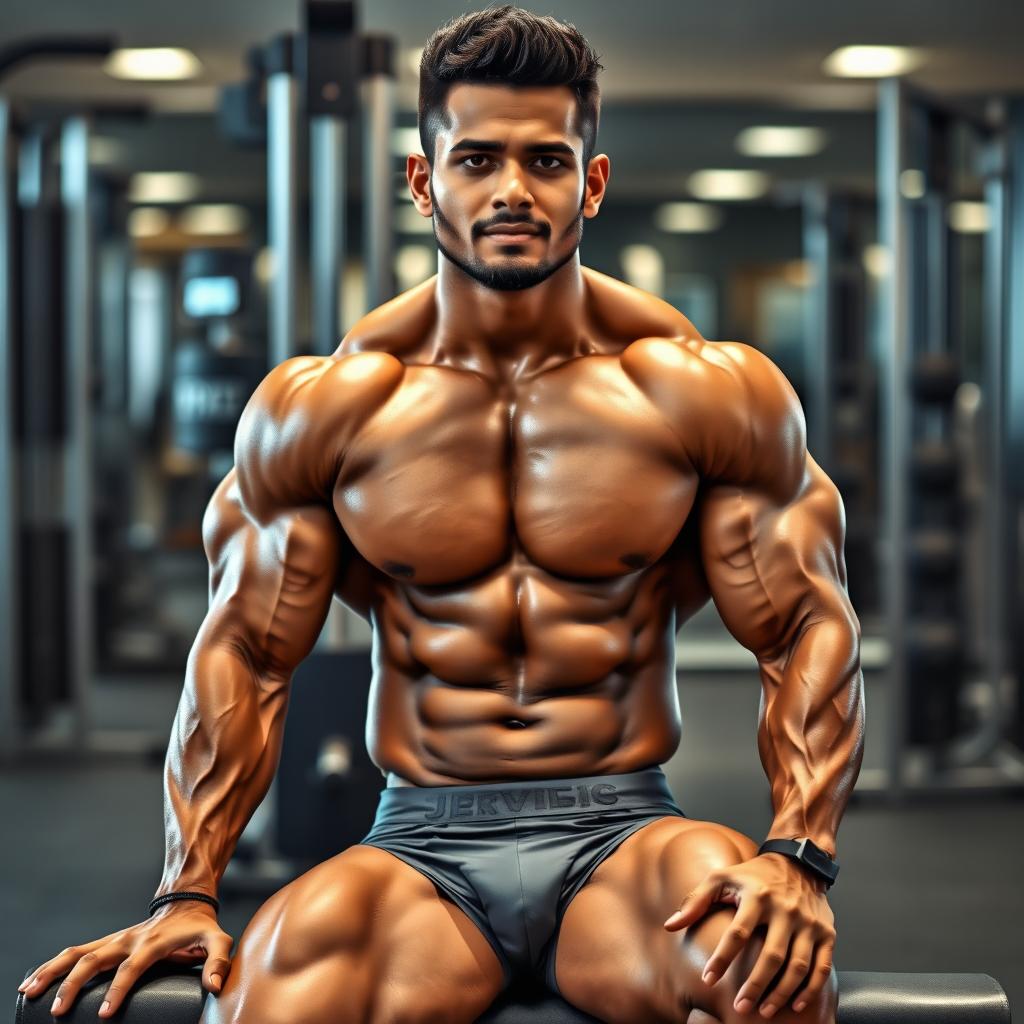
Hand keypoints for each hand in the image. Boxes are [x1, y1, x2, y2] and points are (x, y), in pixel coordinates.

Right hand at [17, 901, 232, 1017]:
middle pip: (93, 959)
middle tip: (58, 1011)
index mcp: (151, 943)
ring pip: (77, 953)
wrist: (186, 903)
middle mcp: (127, 940)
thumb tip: (215, 987)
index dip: (118, 990)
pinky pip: (75, 952)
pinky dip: (52, 965)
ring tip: (29, 992)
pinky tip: (34, 982)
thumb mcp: (217, 940)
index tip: (104, 1015)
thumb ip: (219, 960)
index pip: (131, 968)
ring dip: (52, 971)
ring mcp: (114, 940)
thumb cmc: (200, 928)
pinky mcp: (107, 943)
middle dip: (73, 984)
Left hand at [663, 853, 835, 1017]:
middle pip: (771, 955)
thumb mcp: (721, 878)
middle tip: (739, 1008)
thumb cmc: (753, 874)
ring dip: (781, 993)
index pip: (738, 932)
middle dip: (754, 985)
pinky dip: (810, 989)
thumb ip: (695, 901)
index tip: (708, 979)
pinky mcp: (827, 933)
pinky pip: (822, 967)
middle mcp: (785, 909)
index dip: (722, 958)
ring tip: (763, 1011)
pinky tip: (795, 1005)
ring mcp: (809, 923)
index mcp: (757, 896)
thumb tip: (670, 926)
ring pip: (797, 966)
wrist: (799, 862)